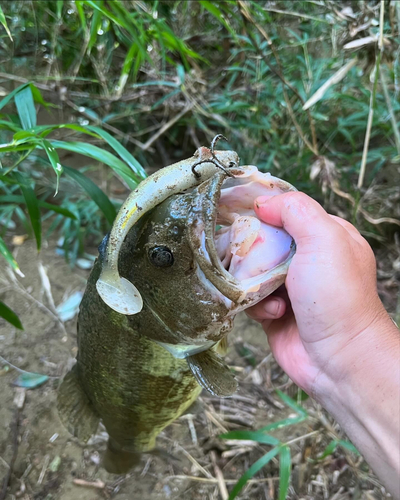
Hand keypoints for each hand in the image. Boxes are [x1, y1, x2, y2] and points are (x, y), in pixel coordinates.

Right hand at [246, 192, 394, 397]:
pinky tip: (275, 314)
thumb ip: (295, 211)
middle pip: (265, 240)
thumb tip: (263, 203)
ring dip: (255, 282)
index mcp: (326, 236)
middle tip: (252, 259)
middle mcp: (308, 259)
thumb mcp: (324, 240)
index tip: (244, 215)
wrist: (338, 360)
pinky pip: (251, 297)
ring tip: (272, 296)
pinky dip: (258, 305)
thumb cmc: (337, 296)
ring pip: (253, 270)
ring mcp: (291, 286)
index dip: (265, 211)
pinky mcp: (275, 310)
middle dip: (255, 251)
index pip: (288, 211)